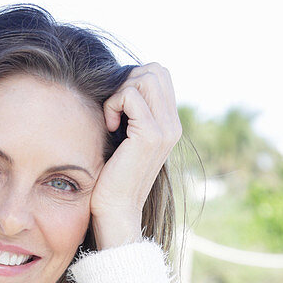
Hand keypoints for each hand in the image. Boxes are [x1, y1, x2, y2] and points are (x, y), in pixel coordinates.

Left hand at [89, 63, 181, 249]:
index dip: (133, 80)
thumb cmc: (112, 179)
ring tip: (111, 120)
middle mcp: (173, 125)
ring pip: (145, 77)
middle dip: (127, 81)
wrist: (116, 211)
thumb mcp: (125, 141)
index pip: (159, 75)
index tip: (117, 108)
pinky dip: (114, 105)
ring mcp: (165, 129)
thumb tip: (120, 84)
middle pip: (155, 70)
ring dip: (120, 92)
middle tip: (113, 110)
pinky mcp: (150, 135)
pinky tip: (109, 127)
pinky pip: (130, 96)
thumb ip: (132, 115)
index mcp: (170, 124)